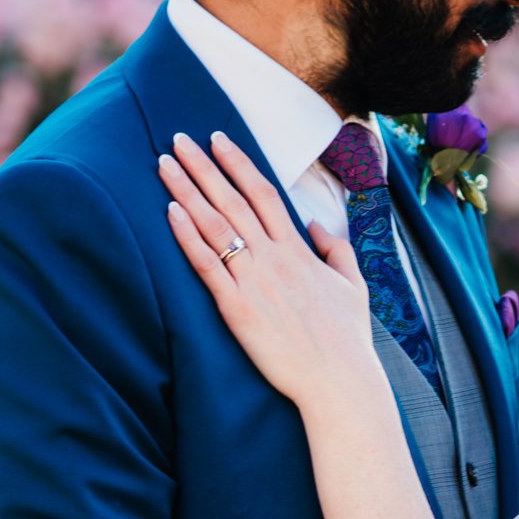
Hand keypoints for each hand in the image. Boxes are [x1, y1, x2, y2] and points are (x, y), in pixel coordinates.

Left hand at [160, 132, 375, 411]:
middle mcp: (275, 258)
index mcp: (301, 250)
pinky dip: (186, 236)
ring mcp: (254, 282)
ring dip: (187, 191)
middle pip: (233, 200)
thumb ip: (335, 250)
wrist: (339, 380)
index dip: (239, 163)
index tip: (218, 139)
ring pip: (215, 225)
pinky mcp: (236, 309)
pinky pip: (206, 265)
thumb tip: (317, 225)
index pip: (265, 193)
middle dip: (204, 166)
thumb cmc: (347, 338)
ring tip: (164, 164)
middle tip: (178, 137)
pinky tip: (169, 212)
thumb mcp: (353, 285)